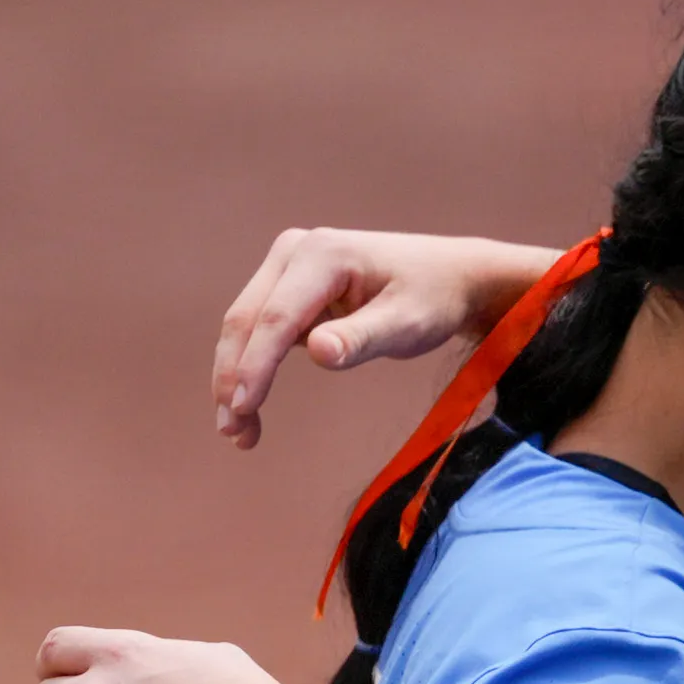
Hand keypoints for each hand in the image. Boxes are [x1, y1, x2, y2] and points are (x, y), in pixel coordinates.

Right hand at [212, 231, 558, 447]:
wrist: (451, 277)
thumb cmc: (434, 298)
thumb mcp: (409, 323)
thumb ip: (364, 338)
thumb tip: (318, 352)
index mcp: (323, 254)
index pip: (277, 316)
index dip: (256, 364)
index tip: (243, 408)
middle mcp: (296, 252)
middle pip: (248, 319)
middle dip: (234, 376)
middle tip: (232, 432)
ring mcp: (289, 267)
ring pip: (246, 326)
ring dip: (235, 376)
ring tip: (238, 432)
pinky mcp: (289, 288)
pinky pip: (260, 329)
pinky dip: (252, 366)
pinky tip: (249, 406)